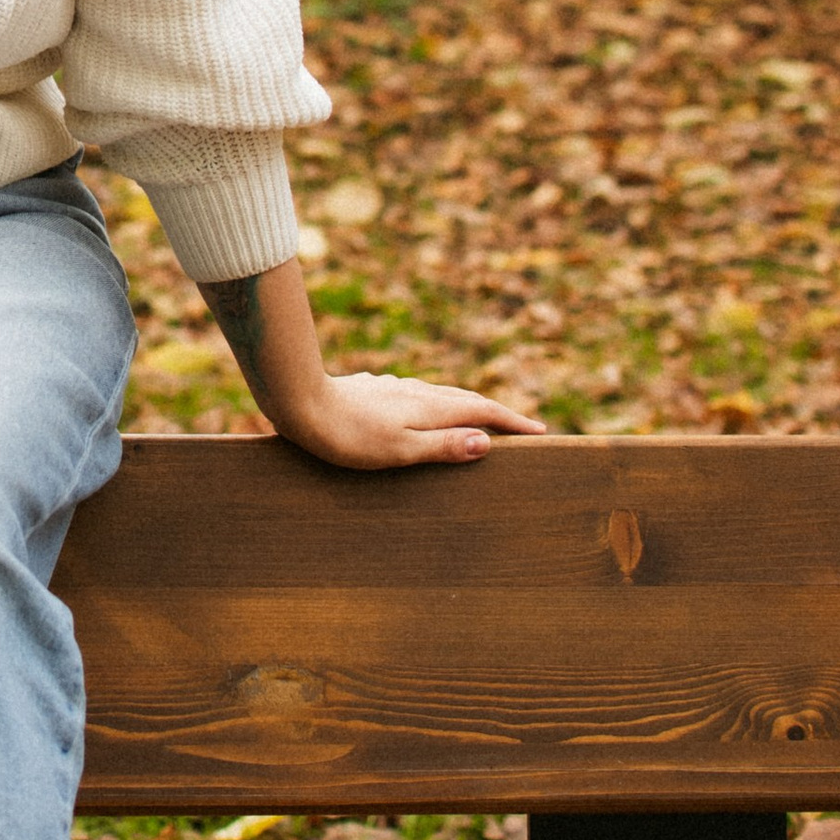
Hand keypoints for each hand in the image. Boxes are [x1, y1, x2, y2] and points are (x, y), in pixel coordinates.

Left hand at [277, 372, 544, 473]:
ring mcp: (394, 388)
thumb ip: (442, 446)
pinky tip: (422, 410)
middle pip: (466, 399)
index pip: (482, 412)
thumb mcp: (400, 450)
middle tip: (518, 428)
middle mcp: (416, 391)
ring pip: (440, 395)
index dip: (512, 422)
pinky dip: (435, 405)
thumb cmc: (348, 436)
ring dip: (465, 407)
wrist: (300, 402)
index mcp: (429, 407)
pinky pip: (417, 396)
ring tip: (476, 421)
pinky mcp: (374, 390)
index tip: (540, 432)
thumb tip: (486, 443)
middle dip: (495, 413)